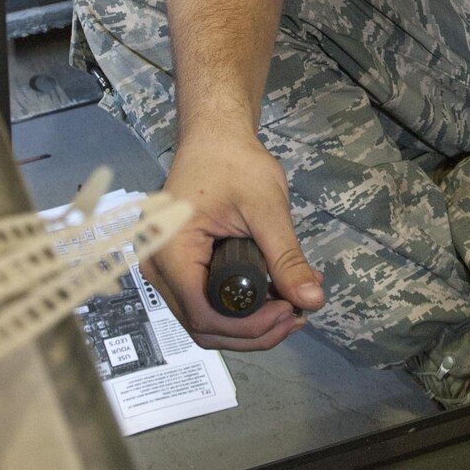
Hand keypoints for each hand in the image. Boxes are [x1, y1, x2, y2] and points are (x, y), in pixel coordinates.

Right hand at [149, 129, 324, 350]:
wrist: (214, 138)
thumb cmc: (233, 162)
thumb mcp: (267, 208)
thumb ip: (286, 258)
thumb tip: (312, 300)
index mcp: (171, 250)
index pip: (204, 315)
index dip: (250, 326)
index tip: (289, 311)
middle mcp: (158, 266)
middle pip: (203, 326)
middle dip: (254, 331)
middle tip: (297, 314)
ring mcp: (164, 269)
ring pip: (204, 321)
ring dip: (249, 325)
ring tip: (291, 308)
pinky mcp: (177, 268)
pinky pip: (204, 302)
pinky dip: (238, 310)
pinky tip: (273, 298)